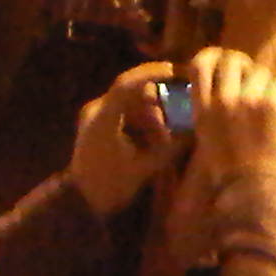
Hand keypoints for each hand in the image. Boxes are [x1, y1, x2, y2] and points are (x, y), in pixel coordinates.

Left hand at [67, 61, 179, 217]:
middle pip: (133, 92)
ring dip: (150, 114)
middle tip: (174, 121)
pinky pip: (124, 110)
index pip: (126, 85)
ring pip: (131, 101)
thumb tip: (194, 131)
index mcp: (103, 119)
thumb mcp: (144, 168)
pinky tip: (151, 139)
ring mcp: (94, 114)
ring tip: (162, 139)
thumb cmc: (111, 187)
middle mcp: (96, 110)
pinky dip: (141, 120)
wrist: (81, 203)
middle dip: (157, 104)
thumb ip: (170, 148)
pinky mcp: (97, 121)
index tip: (175, 72)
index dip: (152, 73)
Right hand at [181, 46, 275, 188]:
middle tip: (253, 76)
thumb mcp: (207, 137)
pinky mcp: (271, 105)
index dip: (212, 56)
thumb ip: (210, 111)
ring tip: (271, 96)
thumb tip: (219, 91)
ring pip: (259, 71)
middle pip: (231, 60)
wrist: (251, 188)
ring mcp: (247, 100)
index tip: (222, 59)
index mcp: (202, 108)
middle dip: (244, 64)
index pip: (200, 65)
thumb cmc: (227, 171)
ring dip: (266, 81)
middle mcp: (222, 99)